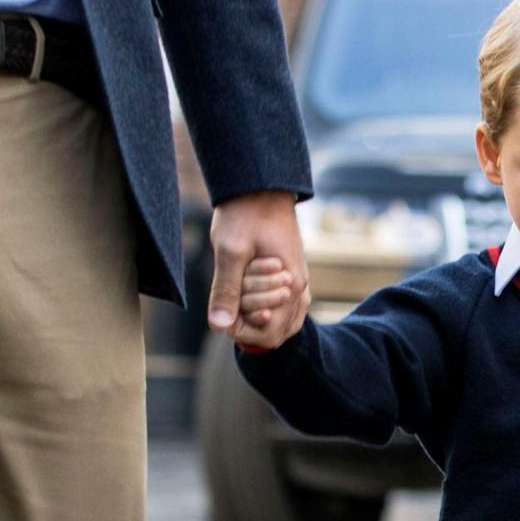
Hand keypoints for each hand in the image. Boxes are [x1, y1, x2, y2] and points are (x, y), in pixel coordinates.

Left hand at [207, 190, 307, 346]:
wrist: (260, 186)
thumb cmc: (245, 215)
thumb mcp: (230, 252)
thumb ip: (226, 290)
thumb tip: (220, 326)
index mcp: (291, 285)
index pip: (270, 334)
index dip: (242, 329)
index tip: (225, 308)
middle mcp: (300, 287)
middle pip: (277, 332)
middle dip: (249, 319)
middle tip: (235, 288)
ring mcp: (298, 281)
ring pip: (282, 320)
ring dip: (257, 312)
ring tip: (240, 287)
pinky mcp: (291, 273)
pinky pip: (283, 305)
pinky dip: (264, 303)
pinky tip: (247, 288)